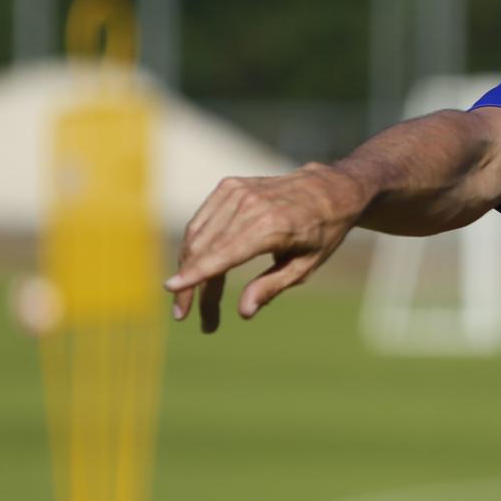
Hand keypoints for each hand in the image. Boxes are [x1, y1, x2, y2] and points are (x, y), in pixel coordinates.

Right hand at [164, 164, 366, 332]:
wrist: (329, 189)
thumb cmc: (321, 233)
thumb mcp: (305, 266)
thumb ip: (271, 287)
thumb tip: (243, 312)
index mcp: (272, 226)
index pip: (225, 253)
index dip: (196, 273)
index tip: (172, 288)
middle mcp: (251, 205)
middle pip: (205, 248)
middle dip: (189, 284)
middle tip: (183, 315)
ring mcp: (237, 191)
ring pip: (198, 235)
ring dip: (187, 268)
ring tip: (188, 299)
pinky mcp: (229, 186)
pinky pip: (202, 220)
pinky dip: (194, 244)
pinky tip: (196, 268)